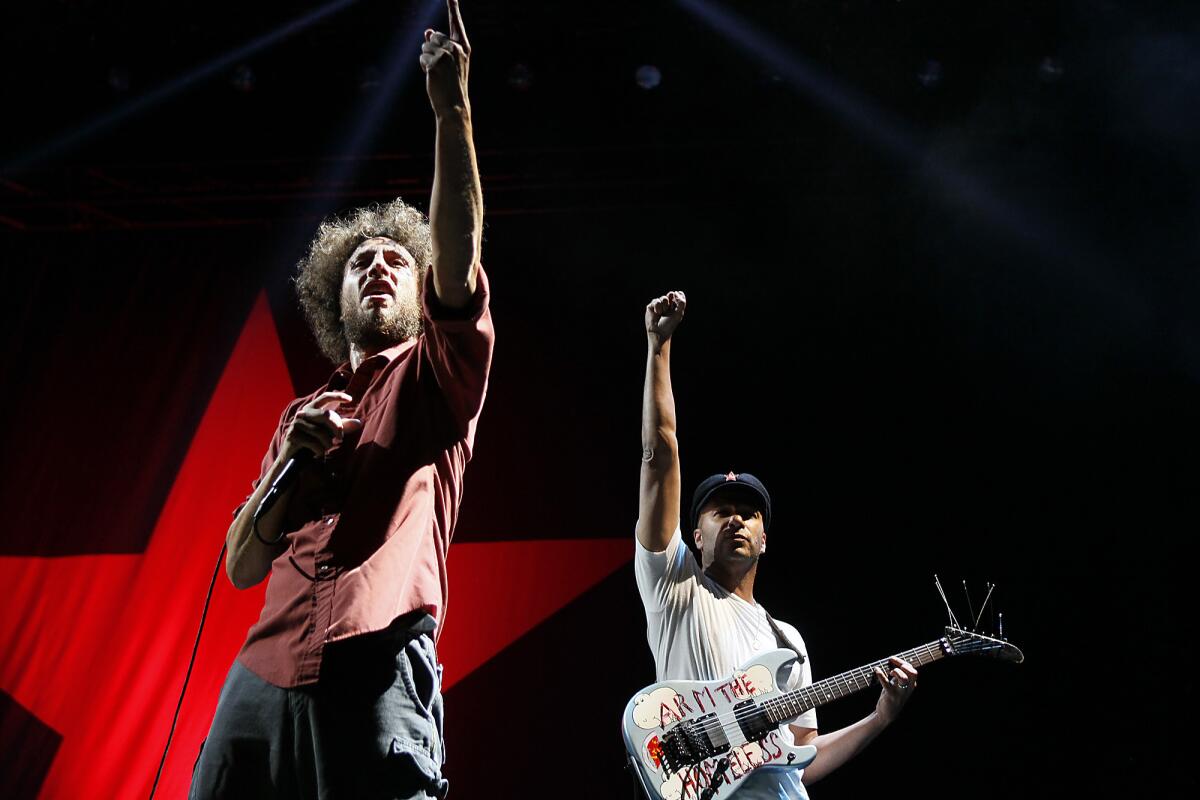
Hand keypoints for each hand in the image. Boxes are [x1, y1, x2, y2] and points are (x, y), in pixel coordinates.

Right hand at [280, 392, 362, 461]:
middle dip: (336, 428)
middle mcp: (303, 413)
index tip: (350, 399)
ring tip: (325, 448)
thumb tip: (359, 422)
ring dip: (327, 444)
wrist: (294, 457)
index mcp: (312, 408)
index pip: (325, 397)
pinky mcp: (293, 435)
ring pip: (321, 432)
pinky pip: (314, 443)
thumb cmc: (314, 441)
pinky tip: (317, 453)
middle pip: (326, 416)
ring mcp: (297, 424)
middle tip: (340, 439)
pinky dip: (320, 450)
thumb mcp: (329, 432)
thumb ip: (342, 426)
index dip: (337, 396)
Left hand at [421, 0, 470, 114]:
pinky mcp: (435, 62)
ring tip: (438, 72)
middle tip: (441, 68)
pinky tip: (433, 76)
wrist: (454, 105)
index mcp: (464, 47)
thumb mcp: (451, 62)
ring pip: (425, 46)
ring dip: (427, 58)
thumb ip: (441, 45)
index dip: (453, 7)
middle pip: (434, 36)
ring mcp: (446, 55)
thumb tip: (427, 31)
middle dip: (432, 49)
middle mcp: (456, 48)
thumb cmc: (452, 84)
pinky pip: (422, 56)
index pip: (456, 23)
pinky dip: (423, 66)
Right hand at [646, 290, 686, 345]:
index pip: (678, 296)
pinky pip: (656, 301)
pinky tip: (657, 313)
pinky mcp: (651, 306)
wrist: (659, 332)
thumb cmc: (670, 325)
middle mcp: (666, 305)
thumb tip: (675, 292)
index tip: (678, 302)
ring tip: (663, 313)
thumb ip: (681, 302)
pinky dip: (658, 307)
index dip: (679, 296)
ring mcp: (658, 305)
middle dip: (671, 298)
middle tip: (670, 305)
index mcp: (674, 306)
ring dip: (665, 306)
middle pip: (671, 294)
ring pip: (664, 297)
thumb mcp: (679, 313)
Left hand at [872, 656, 917, 724]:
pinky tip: (876, 670)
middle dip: (903, 665)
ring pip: (903, 678)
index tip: (892, 659)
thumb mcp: (898, 685)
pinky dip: (881, 675)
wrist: (887, 714)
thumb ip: (898, 675)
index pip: (912, 670)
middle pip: (913, 673)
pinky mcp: (890, 696)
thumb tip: (892, 660)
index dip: (902, 662)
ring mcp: (900, 693)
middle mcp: (907, 689)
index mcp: (911, 685)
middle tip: (893, 666)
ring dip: (896, 671)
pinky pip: (887, 684)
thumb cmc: (892, 696)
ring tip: (890, 673)